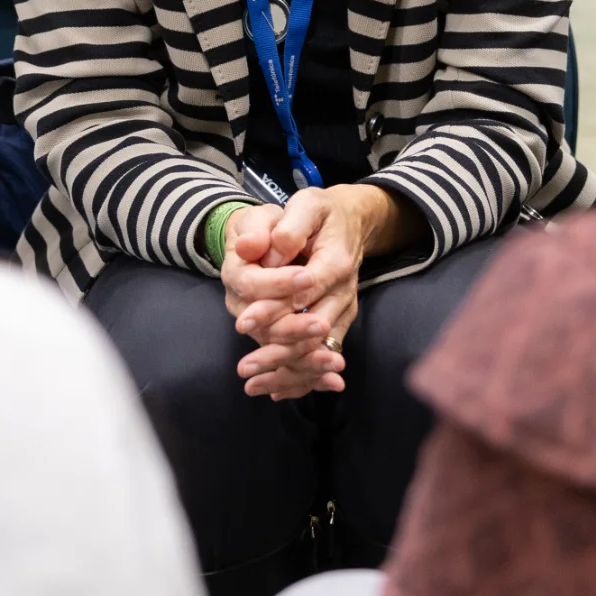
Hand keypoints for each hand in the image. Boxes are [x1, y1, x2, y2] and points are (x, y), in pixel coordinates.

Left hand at [218, 185, 408, 399]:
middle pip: (313, 329)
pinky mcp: (337, 322)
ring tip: (254, 386)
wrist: (350, 224)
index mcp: (335, 261)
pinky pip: (322, 354)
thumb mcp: (306, 204)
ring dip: (288, 371)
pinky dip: (302, 376)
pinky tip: (275, 391)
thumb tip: (258, 246)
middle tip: (246, 368)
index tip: (245, 322)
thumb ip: (288, 226)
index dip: (275, 307)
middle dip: (278, 350)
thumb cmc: (320, 213)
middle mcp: (343, 291)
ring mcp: (342, 310)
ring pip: (318, 349)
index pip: (305, 289)